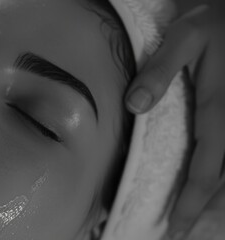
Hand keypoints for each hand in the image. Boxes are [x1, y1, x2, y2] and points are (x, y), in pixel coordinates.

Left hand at [123, 1, 224, 238]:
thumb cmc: (214, 23)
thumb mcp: (184, 38)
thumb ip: (160, 71)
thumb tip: (134, 106)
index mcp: (220, 113)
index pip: (205, 171)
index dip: (191, 204)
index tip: (177, 230)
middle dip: (205, 210)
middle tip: (182, 232)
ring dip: (220, 201)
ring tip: (199, 221)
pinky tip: (218, 188)